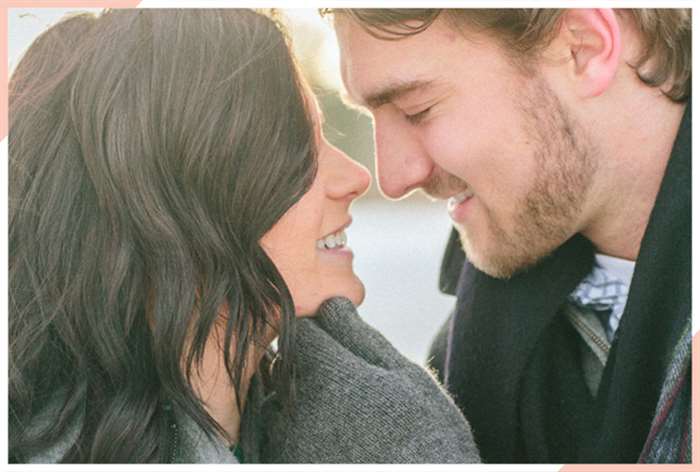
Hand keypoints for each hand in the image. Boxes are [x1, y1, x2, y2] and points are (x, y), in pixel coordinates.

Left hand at [261, 297, 479, 462]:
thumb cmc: (425, 435)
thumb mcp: (407, 378)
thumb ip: (362, 338)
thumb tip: (333, 303)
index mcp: (327, 373)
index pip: (304, 331)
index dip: (324, 333)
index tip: (343, 349)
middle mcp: (297, 406)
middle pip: (284, 364)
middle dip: (307, 365)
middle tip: (344, 386)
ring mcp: (287, 442)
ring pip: (273, 400)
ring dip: (295, 399)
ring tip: (336, 416)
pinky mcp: (285, 463)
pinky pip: (272, 437)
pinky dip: (290, 431)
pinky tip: (328, 438)